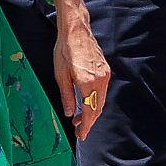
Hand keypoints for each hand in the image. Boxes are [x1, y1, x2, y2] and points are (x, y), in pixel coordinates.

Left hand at [52, 0, 110, 140]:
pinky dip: (95, 100)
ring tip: (79, 118)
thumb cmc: (65, 50)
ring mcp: (105, 74)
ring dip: (92, 111)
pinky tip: (86, 102)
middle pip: (98, 108)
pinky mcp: (105, 70)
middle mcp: (100, 80)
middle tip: (78, 129)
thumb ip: (67, 96)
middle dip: (89, 121)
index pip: (90, 112)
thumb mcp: (60, 75)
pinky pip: (102, 91)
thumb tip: (70, 113)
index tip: (80, 134)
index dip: (86, 126)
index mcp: (88, 83)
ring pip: (101, 100)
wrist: (76, 30)